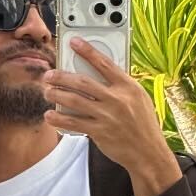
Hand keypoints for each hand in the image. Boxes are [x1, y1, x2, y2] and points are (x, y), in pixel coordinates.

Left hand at [45, 43, 181, 195]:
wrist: (148, 152)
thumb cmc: (143, 125)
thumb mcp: (139, 99)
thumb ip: (120, 87)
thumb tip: (98, 75)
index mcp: (128, 87)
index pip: (105, 63)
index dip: (88, 51)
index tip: (74, 42)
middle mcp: (117, 99)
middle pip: (83, 82)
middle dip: (62, 77)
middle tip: (49, 75)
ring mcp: (107, 116)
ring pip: (75, 101)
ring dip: (57, 95)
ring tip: (47, 91)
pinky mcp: (99, 132)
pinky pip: (74, 123)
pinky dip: (60, 119)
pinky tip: (50, 116)